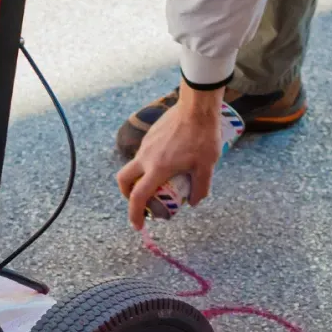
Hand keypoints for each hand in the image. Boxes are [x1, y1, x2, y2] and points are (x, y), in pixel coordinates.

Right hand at [117, 86, 224, 229]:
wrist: (197, 106)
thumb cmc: (203, 136)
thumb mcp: (207, 166)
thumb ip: (201, 187)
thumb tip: (193, 203)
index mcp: (157, 168)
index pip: (138, 197)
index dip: (135, 214)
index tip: (138, 225)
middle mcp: (146, 157)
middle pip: (124, 180)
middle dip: (127, 195)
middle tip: (140, 202)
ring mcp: (146, 144)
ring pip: (134, 166)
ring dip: (140, 178)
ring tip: (159, 182)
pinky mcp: (150, 135)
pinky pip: (143, 154)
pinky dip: (148, 164)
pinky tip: (167, 161)